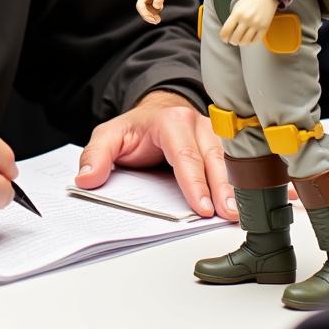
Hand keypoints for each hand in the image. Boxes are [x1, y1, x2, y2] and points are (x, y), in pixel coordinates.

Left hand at [72, 91, 236, 219]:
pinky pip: (233, 165)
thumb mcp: (109, 136)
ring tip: (239, 214)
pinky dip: (239, 184)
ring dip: (236, 187)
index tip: (202, 207)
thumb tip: (86, 178)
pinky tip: (242, 204)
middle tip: (228, 215)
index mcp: (171, 121)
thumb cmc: (137, 129)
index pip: (184, 154)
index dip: (194, 181)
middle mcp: (196, 125)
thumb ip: (96, 155)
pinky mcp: (222, 146)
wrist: (155, 113)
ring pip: (229, 161)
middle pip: (213, 158)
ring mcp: (213, 135)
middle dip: (223, 187)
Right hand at [136, 0, 180, 23]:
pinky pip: (152, 9)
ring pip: (147, 10)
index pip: (140, 5)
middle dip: (147, 16)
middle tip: (156, 22)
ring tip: (158, 20)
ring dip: (151, 16)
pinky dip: (155, 13)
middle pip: (142, 9)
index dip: (144, 13)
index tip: (152, 19)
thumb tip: (156, 8)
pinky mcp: (155, 0)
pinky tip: (160, 13)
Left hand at [219, 0, 279, 45]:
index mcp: (237, 14)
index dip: (223, 37)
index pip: (226, 30)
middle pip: (235, 38)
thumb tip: (227, 32)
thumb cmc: (249, 2)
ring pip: (245, 41)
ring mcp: (256, 24)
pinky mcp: (264, 28)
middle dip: (232, 41)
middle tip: (232, 40)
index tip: (224, 38)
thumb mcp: (236, 7)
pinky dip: (250, 42)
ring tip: (239, 40)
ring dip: (240, 43)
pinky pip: (255, 40)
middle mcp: (246, 20)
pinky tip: (248, 39)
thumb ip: (232, 19)